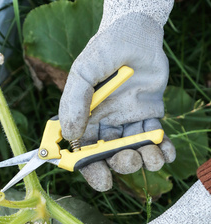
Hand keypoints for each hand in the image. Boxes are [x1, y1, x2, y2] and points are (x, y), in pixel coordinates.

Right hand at [59, 13, 175, 190]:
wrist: (138, 32)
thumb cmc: (106, 49)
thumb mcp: (84, 71)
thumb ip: (75, 101)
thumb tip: (71, 136)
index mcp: (85, 120)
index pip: (83, 152)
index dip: (89, 169)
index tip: (100, 178)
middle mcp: (105, 124)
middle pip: (109, 156)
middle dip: (119, 165)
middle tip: (128, 160)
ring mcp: (127, 121)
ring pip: (132, 150)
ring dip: (142, 159)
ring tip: (151, 156)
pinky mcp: (148, 115)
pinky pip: (154, 138)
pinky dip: (161, 150)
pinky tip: (165, 153)